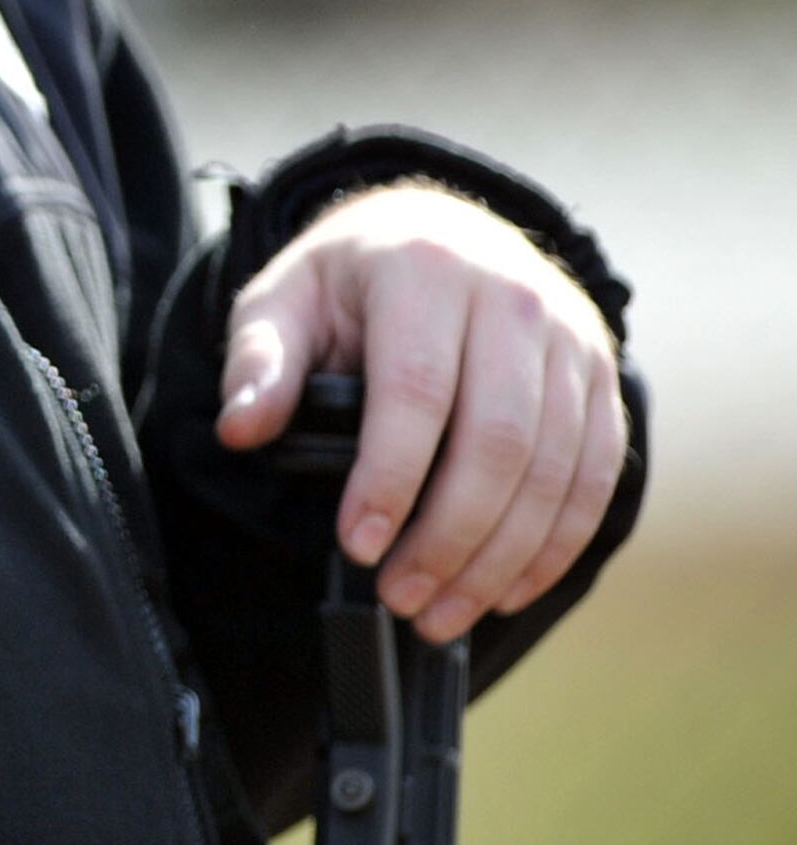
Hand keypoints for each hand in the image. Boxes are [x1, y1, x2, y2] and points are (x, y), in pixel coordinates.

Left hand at [212, 180, 625, 644]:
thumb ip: (259, 361)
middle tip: (403, 597)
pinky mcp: (603, 376)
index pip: (416, 390)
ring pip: (553, 470)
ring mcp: (570, 338)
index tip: (359, 546)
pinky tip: (506, 588)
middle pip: (497, 441)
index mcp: (424, 268)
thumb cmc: (352, 280)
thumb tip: (240, 428)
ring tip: (443, 612)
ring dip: (502, 559)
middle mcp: (511, 297)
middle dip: (450, 537)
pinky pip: (596, 475)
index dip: (390, 478)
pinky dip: (555, 545)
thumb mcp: (285, 299)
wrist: (442, 232)